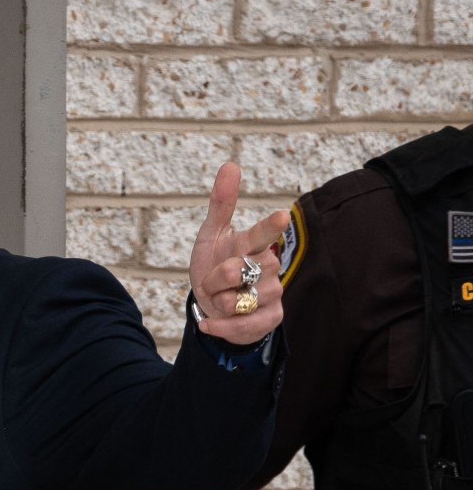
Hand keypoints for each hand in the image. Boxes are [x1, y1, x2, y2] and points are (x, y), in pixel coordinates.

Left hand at [189, 163, 289, 345]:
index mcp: (253, 244)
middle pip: (245, 268)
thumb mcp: (210, 235)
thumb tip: (230, 165)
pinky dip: (220, 325)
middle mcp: (268, 267)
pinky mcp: (270, 318)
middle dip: (219, 277)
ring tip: (217, 299)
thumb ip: (221, 204)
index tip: (281, 216)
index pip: (264, 233)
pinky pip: (245, 324)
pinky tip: (209, 321)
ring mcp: (272, 294)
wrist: (212, 303)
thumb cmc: (212, 264)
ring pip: (244, 298)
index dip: (270, 226)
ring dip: (220, 301)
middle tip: (211, 281)